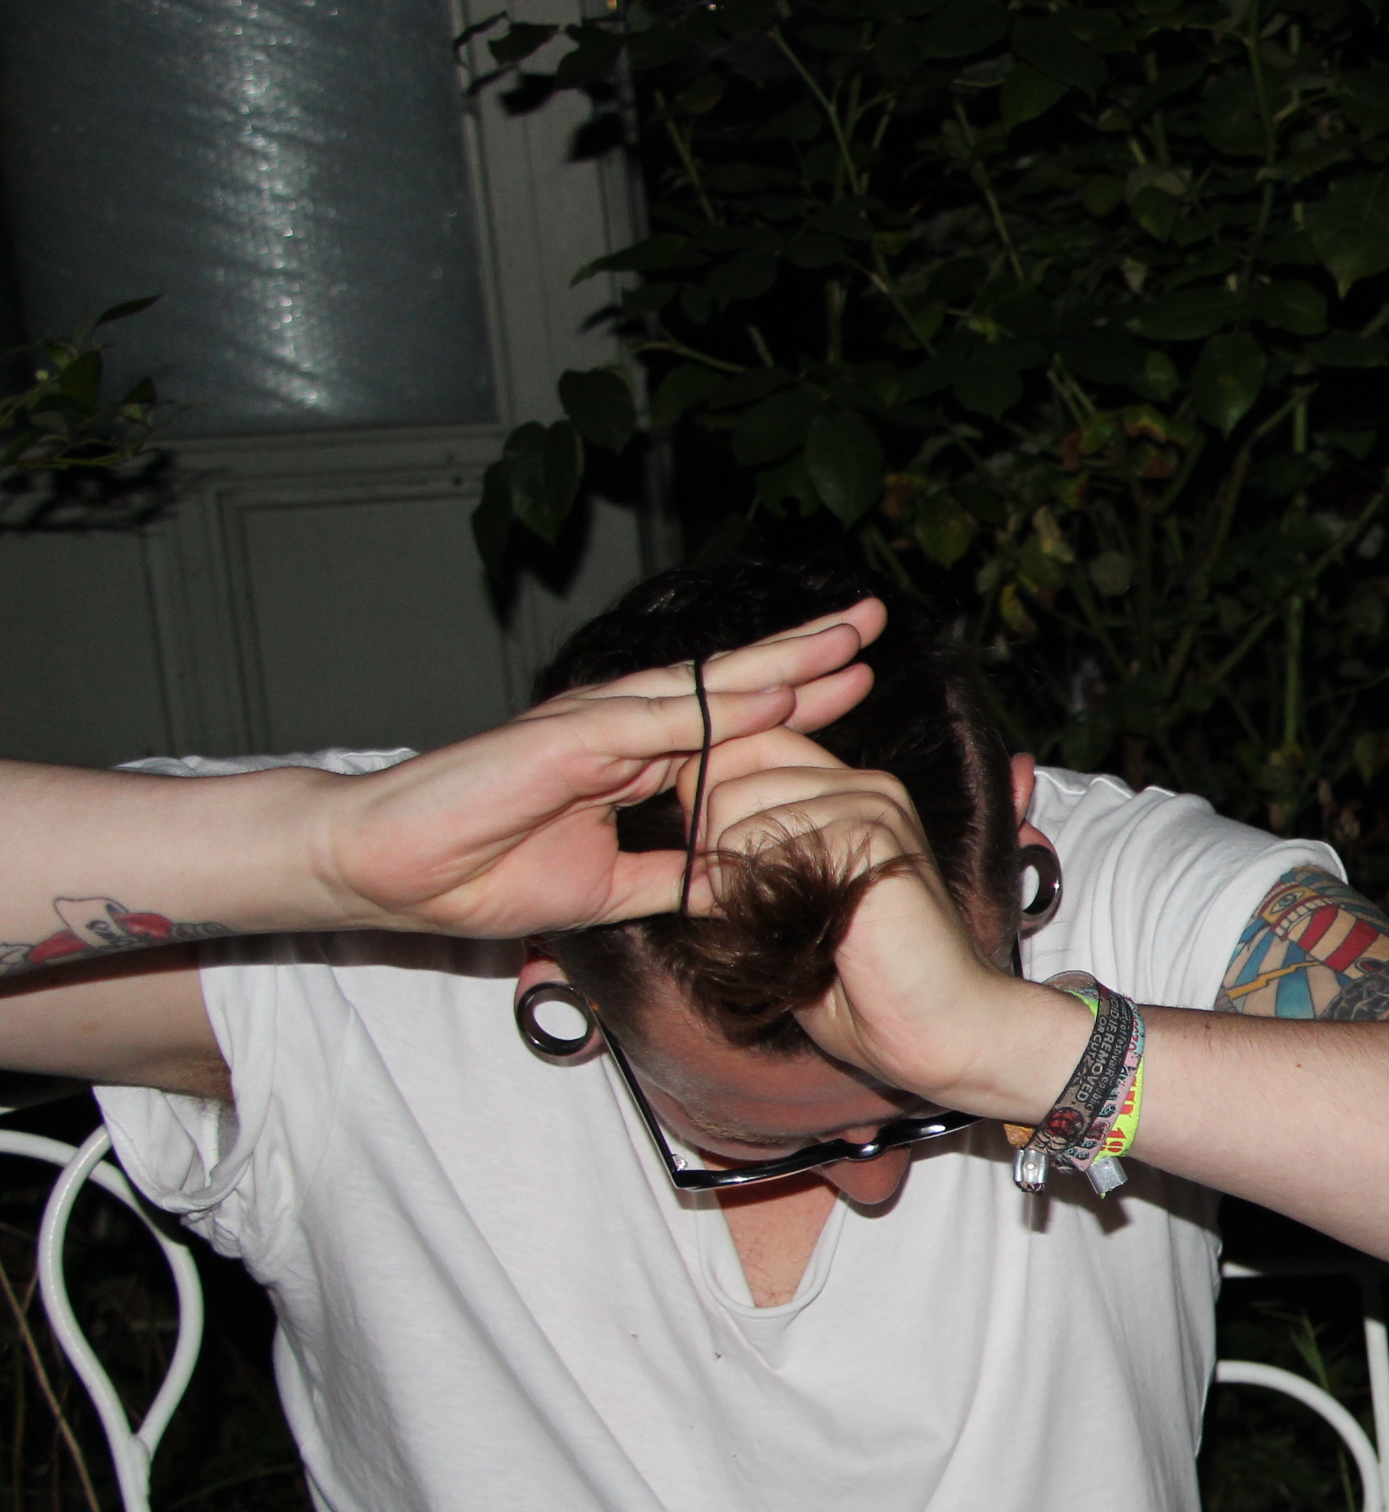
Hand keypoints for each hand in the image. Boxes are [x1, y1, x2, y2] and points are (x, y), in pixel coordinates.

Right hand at [313, 602, 884, 940]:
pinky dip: (718, 705)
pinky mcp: (569, 738)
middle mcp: (625, 728)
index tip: (860, 681)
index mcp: (636, 759)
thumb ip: (677, 879)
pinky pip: (659, 718)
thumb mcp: (612, 890)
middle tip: (874, 622)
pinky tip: (773, 687)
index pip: (734, 721)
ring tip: (846, 634)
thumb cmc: (481, 872)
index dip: (799, 698)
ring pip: (708, 685)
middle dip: (808, 654)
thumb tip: (742, 882)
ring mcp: (599, 726)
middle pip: (735, 684)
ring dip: (780, 660)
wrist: (390, 871)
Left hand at [683, 728, 1085, 1117]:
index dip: (708, 804)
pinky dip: (754, 899)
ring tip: (779, 928)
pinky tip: (798, 933)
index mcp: (852, 795)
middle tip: (744, 912)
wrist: (940, 1031)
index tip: (722, 874)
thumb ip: (752, 865)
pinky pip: (759, 845)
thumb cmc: (868, 990)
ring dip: (730, 880)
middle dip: (707, 848)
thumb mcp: (795, 912)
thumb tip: (686, 845)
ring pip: (732, 808)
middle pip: (726, 774)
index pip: (746, 749)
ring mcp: (870, 805)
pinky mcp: (870, 833)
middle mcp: (864, 787)